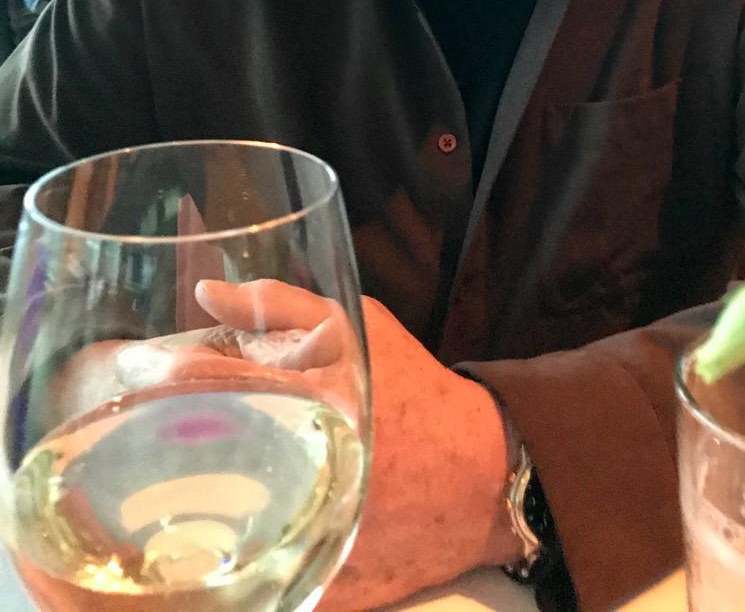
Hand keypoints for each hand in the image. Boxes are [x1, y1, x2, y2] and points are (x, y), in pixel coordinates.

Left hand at [124, 280, 518, 609]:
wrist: (477, 478)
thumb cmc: (413, 392)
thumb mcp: (358, 328)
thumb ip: (283, 305)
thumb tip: (208, 292)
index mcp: (310, 396)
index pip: (210, 380)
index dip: (164, 374)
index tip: (138, 369)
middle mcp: (305, 463)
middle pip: (199, 458)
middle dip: (161, 444)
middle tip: (144, 430)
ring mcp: (310, 532)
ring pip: (217, 530)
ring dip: (190, 507)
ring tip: (174, 483)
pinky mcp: (320, 583)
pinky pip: (252, 578)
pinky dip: (229, 557)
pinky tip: (219, 533)